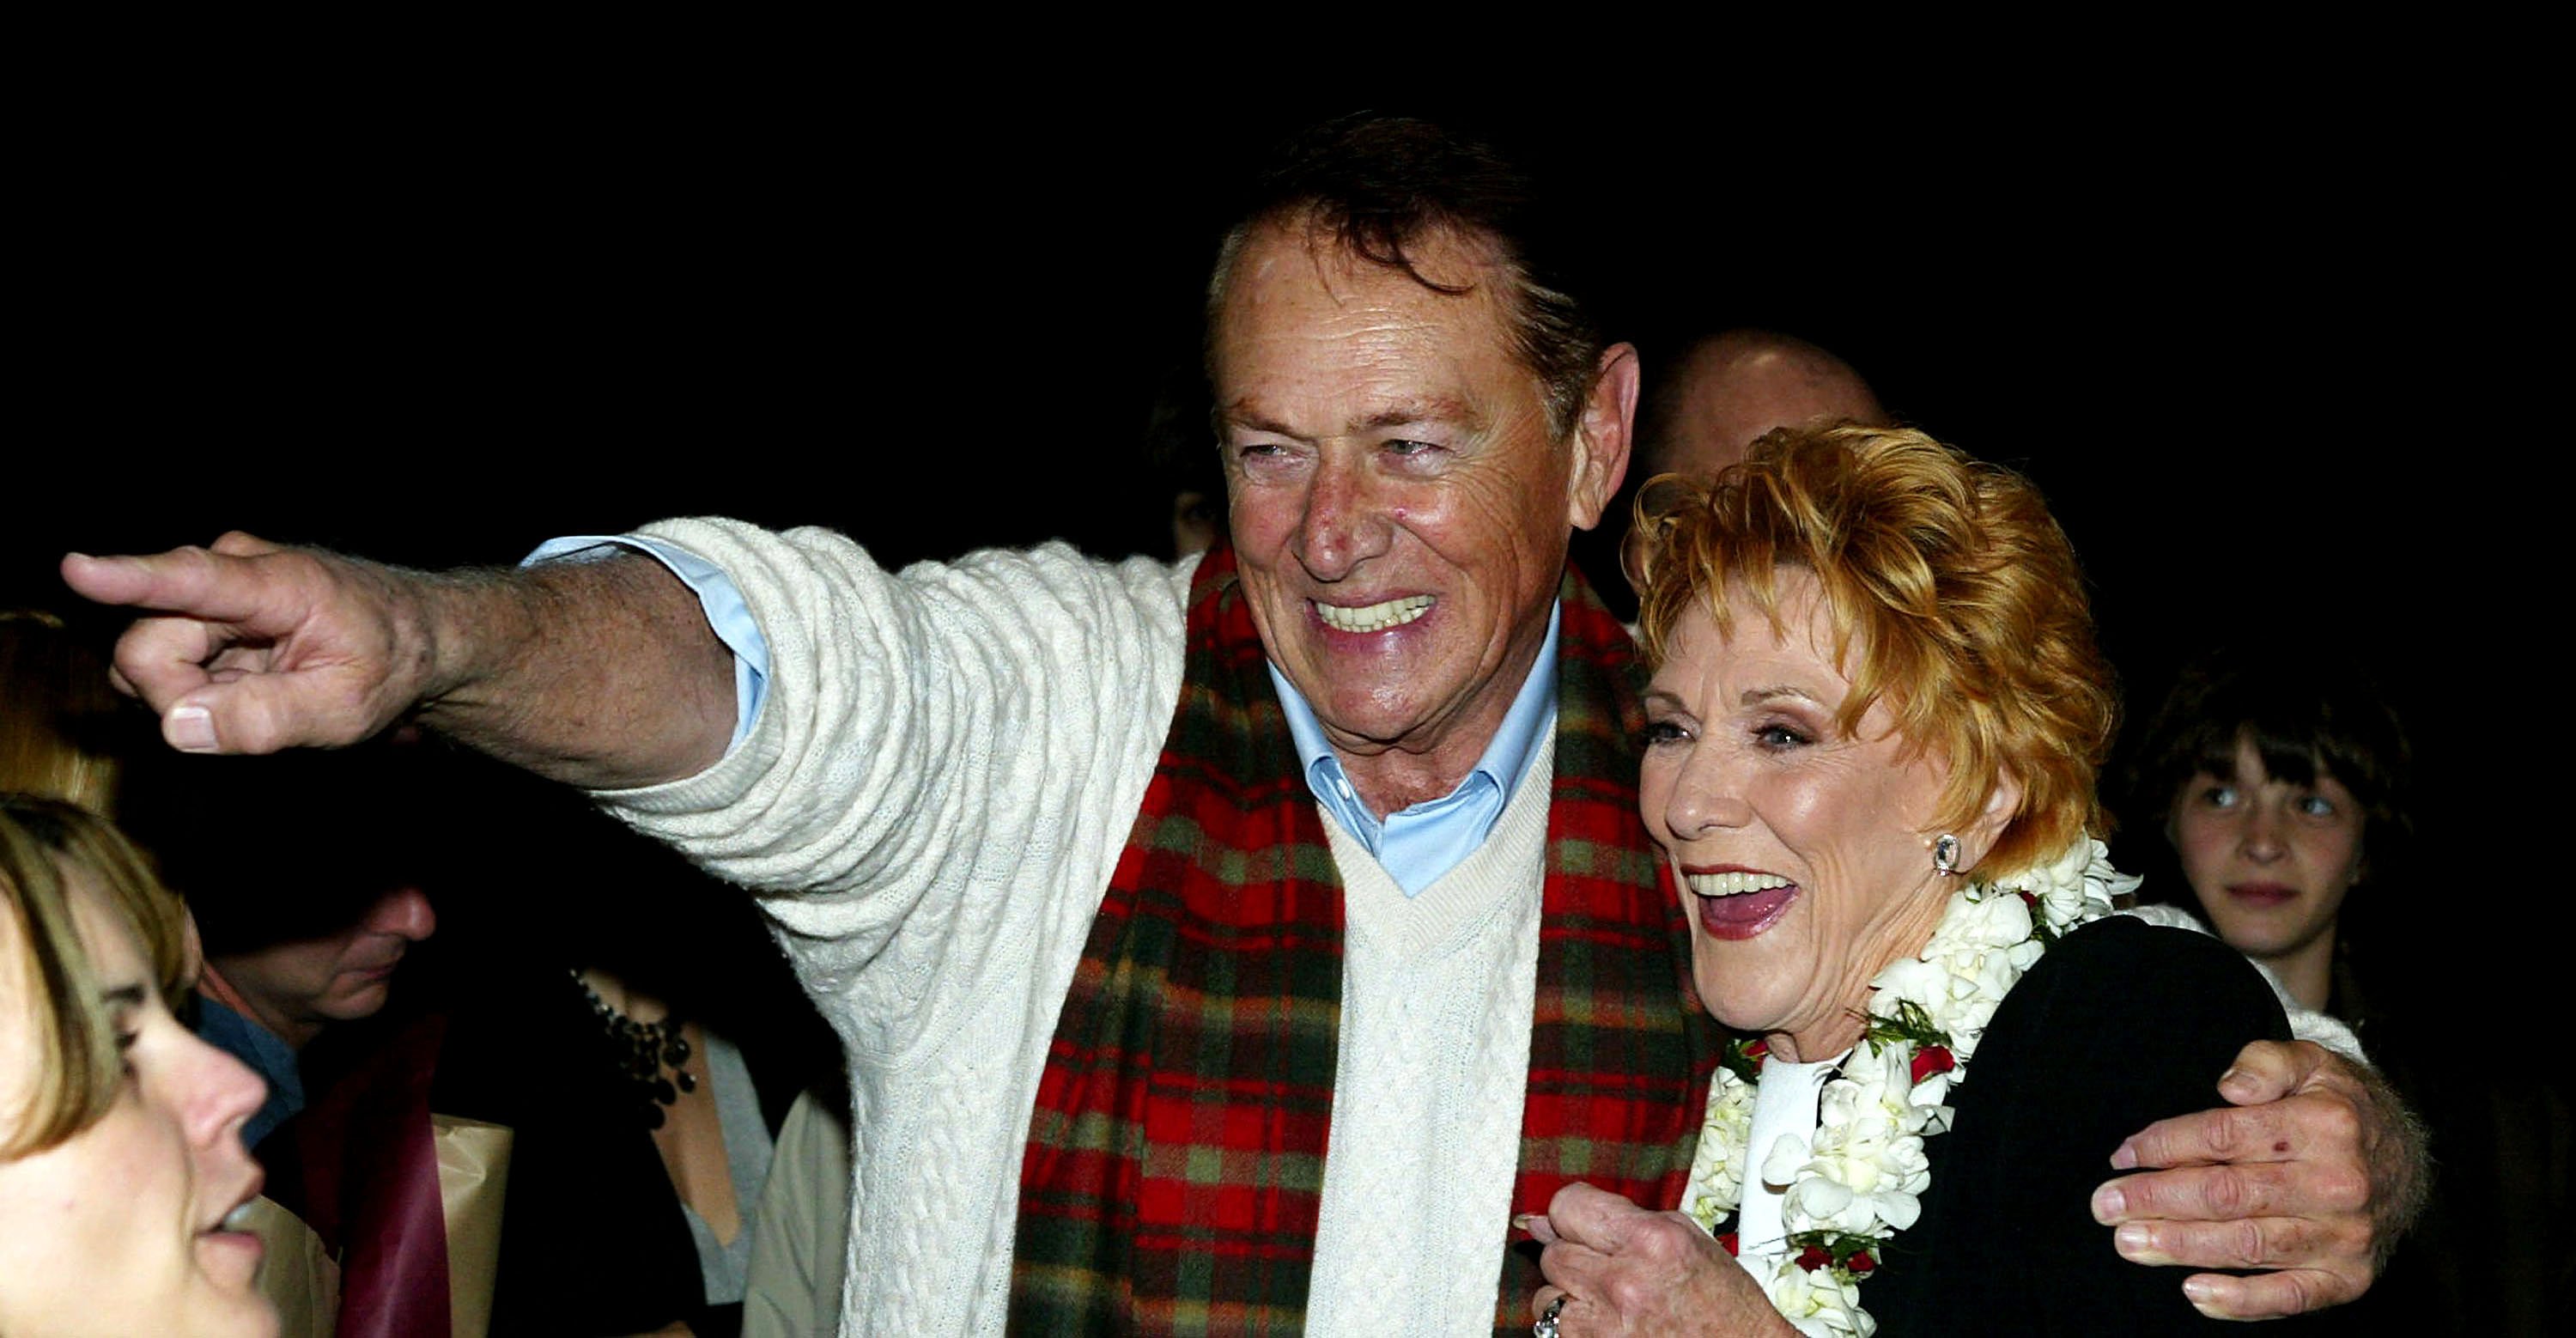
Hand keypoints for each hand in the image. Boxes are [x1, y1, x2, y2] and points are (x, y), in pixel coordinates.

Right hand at [62, 533, 437, 754]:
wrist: (414, 635)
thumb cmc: (388, 664)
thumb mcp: (346, 708)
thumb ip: (265, 718)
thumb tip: (178, 725)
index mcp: (277, 584)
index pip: (189, 580)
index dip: (128, 579)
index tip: (78, 568)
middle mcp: (229, 572)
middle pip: (145, 650)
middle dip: (180, 698)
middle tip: (256, 712)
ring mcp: (209, 590)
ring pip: (145, 659)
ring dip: (190, 694)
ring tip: (260, 691)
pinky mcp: (198, 609)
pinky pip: (162, 663)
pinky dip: (196, 689)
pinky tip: (245, 684)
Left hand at [1523, 1182, 1793, 1336]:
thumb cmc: (1722, 1300)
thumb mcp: (1683, 1236)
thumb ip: (1618, 1218)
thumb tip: (1550, 1216)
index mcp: (1651, 1241)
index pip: (1568, 1207)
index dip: (1571, 1213)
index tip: (1580, 1220)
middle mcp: (1623, 1283)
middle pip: (1553, 1252)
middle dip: (1573, 1254)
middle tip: (1606, 1264)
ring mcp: (1606, 1326)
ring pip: (1546, 1295)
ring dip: (1570, 1294)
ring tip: (1609, 1298)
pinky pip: (1558, 1329)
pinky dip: (1575, 1323)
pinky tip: (1606, 1321)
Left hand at [2092, 1039, 2424, 1319]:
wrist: (2409, 1161)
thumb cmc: (2339, 1108)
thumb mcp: (2310, 1062)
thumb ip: (2265, 1062)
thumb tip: (2230, 1087)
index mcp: (2324, 1125)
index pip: (2225, 1136)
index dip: (2166, 1145)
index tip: (2124, 1155)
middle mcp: (2337, 1184)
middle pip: (2228, 1194)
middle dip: (2157, 1200)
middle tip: (2105, 1206)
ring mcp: (2344, 1236)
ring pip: (2248, 1244)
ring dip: (2181, 1247)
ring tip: (2129, 1243)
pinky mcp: (2347, 1278)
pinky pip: (2289, 1298)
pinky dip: (2240, 1302)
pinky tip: (2193, 1292)